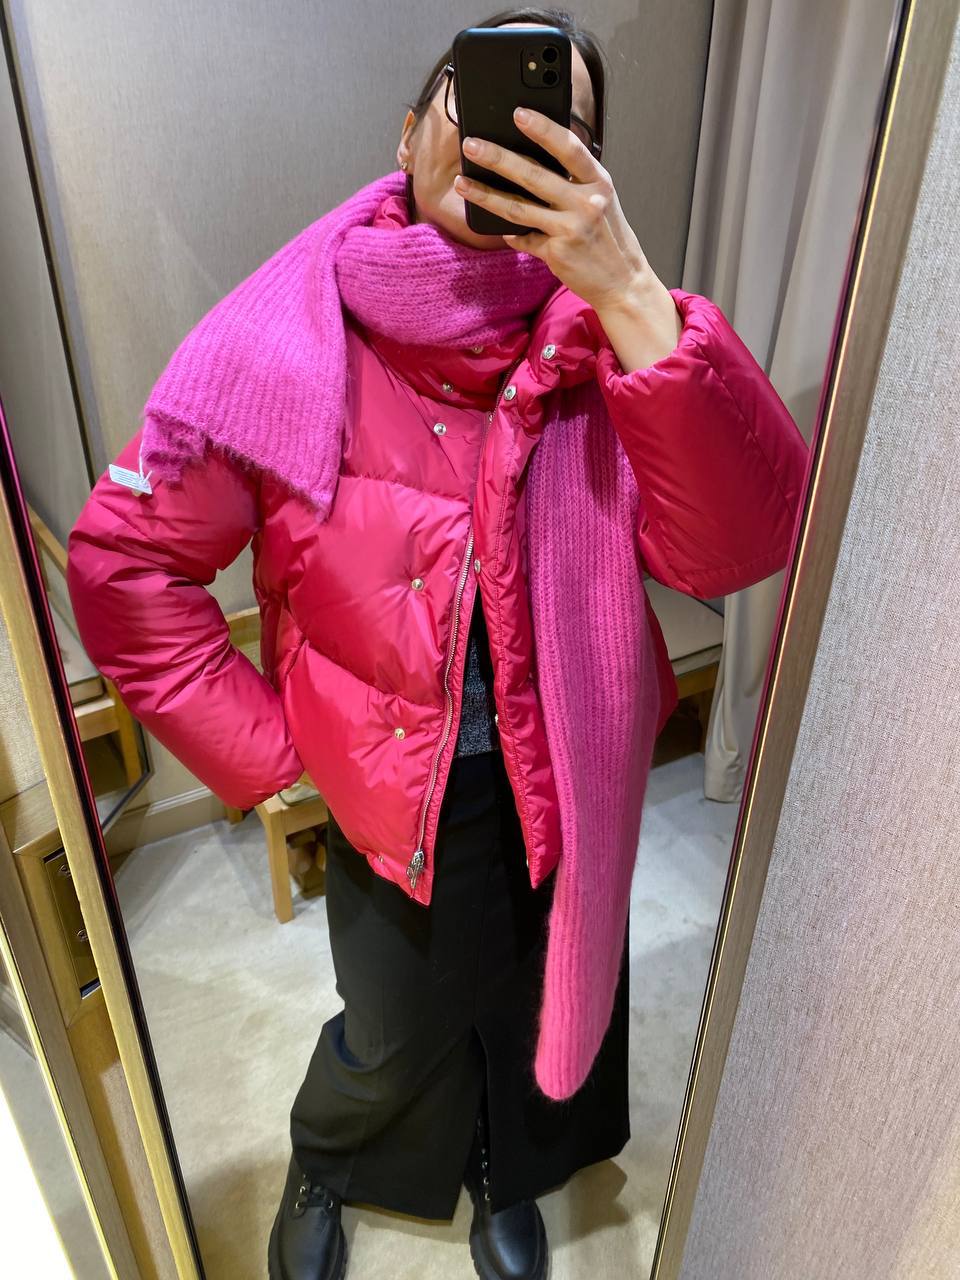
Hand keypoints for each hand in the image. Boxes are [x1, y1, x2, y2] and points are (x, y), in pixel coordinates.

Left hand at [453, 105, 650, 310]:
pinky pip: (523, 239)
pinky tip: (498, 230)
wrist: (622, 281)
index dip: (543, 129)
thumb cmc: (608, 236)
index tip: (518, 113)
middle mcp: (585, 202)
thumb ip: (575, 180)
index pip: (568, 148)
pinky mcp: (557, 253)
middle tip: (472, 145)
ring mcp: (570, 228)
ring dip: (485, 194)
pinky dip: (510, 235)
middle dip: (498, 158)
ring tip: (462, 183)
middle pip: (533, 175)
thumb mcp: (601, 200)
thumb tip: (533, 161)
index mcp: (598, 182)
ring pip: (518, 208)